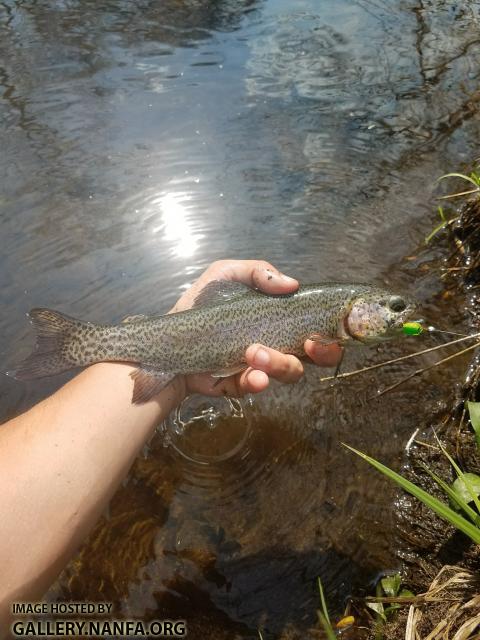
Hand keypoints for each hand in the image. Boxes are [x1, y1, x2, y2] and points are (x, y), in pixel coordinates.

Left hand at [170, 260, 342, 399]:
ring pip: (290, 372)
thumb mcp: (225, 275)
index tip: (334, 327)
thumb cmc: (198, 304)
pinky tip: (251, 375)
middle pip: (315, 355)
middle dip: (322, 352)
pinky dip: (257, 382)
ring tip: (254, 352)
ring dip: (280, 363)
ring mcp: (260, 366)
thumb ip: (257, 272)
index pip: (316, 326)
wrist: (165, 338)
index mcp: (278, 318)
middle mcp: (276, 343)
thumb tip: (292, 283)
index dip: (332, 329)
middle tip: (308, 344)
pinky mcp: (240, 385)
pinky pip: (258, 386)